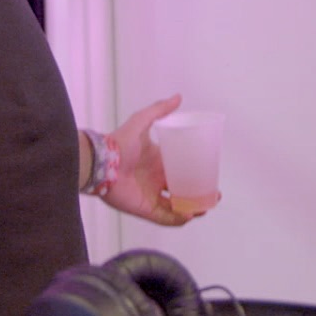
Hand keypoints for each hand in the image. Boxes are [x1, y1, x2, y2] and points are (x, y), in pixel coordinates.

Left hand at [100, 95, 219, 224]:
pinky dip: (178, 219)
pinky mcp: (145, 208)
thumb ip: (158, 109)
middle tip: (213, 195)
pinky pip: (164, 218)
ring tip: (204, 208)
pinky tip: (189, 215)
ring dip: (192, 209)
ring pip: (177, 207)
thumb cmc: (119, 142)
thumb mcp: (141, 121)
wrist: (101, 162)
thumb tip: (178, 97)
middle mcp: (157, 180)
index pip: (182, 170)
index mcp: (160, 162)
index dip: (197, 174)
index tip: (211, 175)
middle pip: (183, 191)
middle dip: (199, 195)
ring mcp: (151, 196)